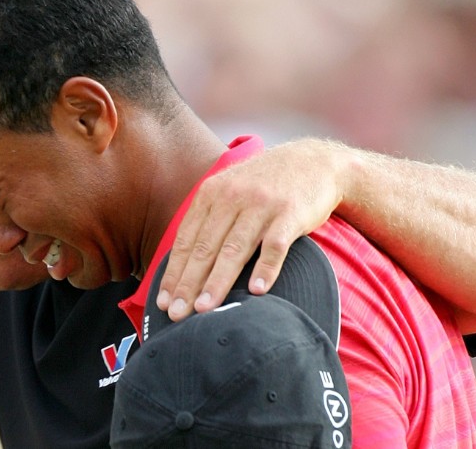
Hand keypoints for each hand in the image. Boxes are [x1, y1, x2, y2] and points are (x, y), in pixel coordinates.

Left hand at [156, 138, 344, 320]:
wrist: (313, 161)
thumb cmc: (264, 186)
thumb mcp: (229, 190)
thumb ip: (208, 220)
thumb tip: (184, 264)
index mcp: (211, 194)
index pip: (187, 240)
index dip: (174, 273)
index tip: (162, 301)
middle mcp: (232, 197)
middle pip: (205, 248)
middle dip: (188, 284)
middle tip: (176, 314)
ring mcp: (261, 205)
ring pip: (234, 249)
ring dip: (217, 282)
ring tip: (204, 309)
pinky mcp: (290, 213)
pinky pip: (275, 245)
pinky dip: (265, 268)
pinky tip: (256, 291)